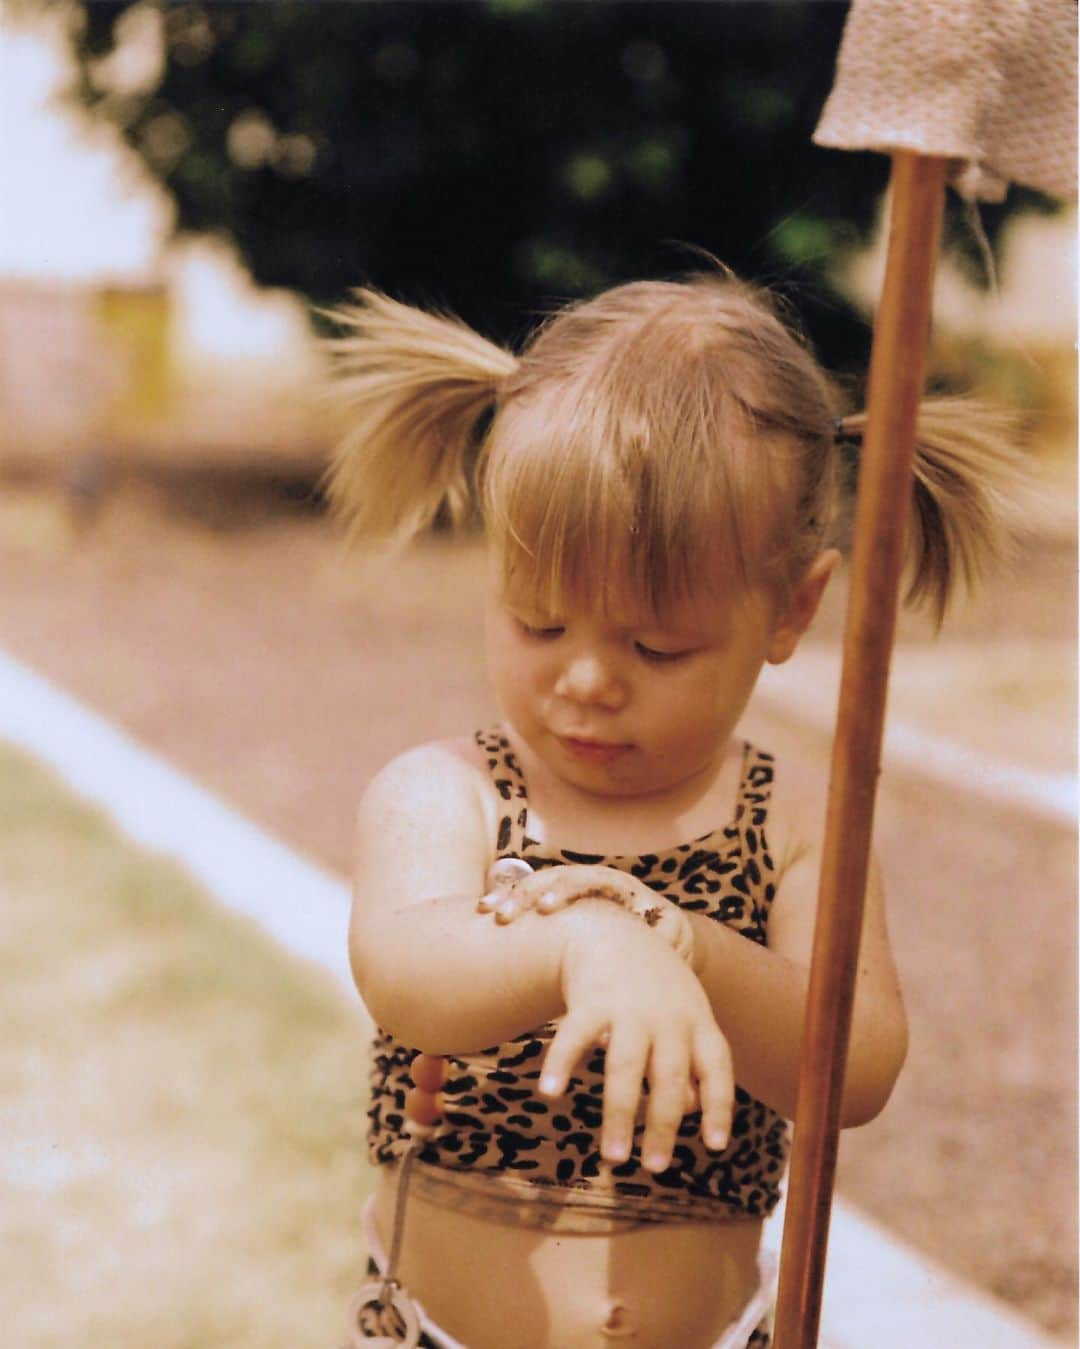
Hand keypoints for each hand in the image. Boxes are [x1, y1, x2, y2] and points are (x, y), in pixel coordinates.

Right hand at [478, 861, 697, 968]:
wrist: (661, 937)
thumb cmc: (668, 940)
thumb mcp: (673, 939)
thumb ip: (663, 938)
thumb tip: (651, 941)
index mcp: (617, 886)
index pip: (588, 880)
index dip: (565, 891)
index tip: (545, 911)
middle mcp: (590, 882)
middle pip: (555, 877)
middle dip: (528, 892)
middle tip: (504, 913)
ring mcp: (570, 892)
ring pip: (537, 884)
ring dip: (511, 895)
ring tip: (486, 910)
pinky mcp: (556, 906)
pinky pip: (529, 899)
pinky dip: (508, 903)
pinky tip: (483, 914)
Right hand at [541, 900, 732, 1173]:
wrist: (611, 930)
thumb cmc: (653, 983)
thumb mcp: (686, 1012)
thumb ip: (693, 1060)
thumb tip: (694, 1111)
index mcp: (696, 1020)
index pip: (717, 1068)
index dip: (719, 1107)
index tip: (715, 1147)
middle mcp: (666, 1017)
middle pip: (669, 1078)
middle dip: (663, 1126)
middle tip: (655, 1168)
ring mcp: (628, 1009)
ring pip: (625, 1069)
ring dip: (621, 1116)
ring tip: (614, 1158)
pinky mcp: (590, 1000)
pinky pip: (574, 1038)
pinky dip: (562, 1066)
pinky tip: (550, 1095)